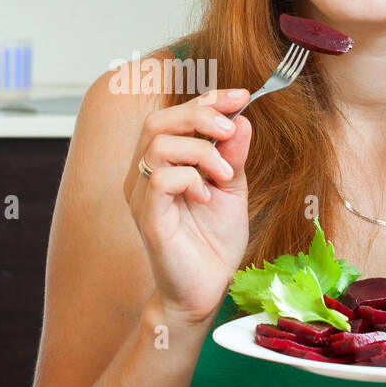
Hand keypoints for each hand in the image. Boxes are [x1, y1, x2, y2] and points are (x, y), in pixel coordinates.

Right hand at [124, 86, 251, 326]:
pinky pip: (160, 179)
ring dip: (201, 151)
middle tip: (230, 131)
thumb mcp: (232, 189)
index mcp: (163, 163)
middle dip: (199, 115)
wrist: (206, 290)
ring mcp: (142, 195)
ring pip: (158, 145)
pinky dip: (190, 179)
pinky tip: (206, 196)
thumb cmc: (213, 242)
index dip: (208, 99)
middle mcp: (144, 174)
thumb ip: (234, 155)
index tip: (243, 96)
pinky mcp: (147, 217)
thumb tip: (242, 119)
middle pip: (158, 122)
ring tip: (224, 174)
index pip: (176, 116)